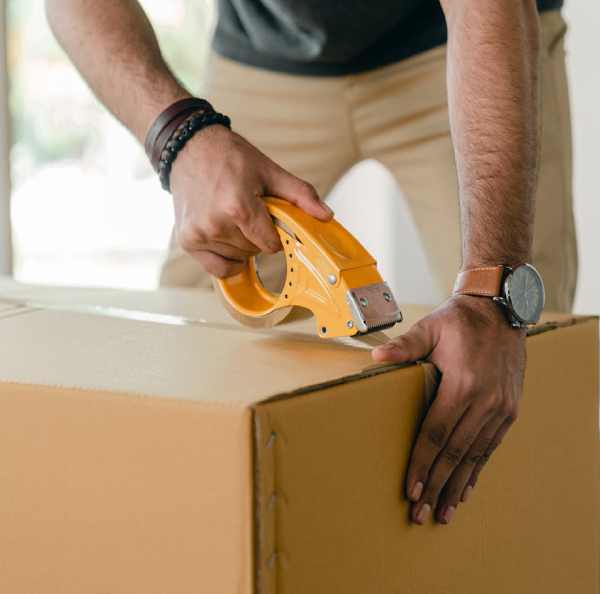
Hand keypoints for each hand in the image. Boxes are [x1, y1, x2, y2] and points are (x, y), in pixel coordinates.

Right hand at [170, 124, 332, 276]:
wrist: (189, 147)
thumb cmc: (230, 157)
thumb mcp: (270, 171)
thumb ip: (301, 196)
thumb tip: (327, 216)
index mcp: (238, 206)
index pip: (271, 245)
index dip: (275, 233)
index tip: (268, 217)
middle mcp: (215, 224)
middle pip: (254, 251)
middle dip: (257, 236)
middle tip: (247, 211)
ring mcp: (198, 234)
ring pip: (238, 259)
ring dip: (241, 245)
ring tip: (231, 216)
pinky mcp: (187, 241)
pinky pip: (217, 269)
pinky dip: (226, 259)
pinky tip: (225, 238)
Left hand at [372, 295, 525, 524]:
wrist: (501, 310)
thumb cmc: (460, 320)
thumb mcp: (431, 327)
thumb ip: (405, 345)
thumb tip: (376, 358)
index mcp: (463, 384)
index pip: (436, 434)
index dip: (422, 464)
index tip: (411, 489)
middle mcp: (485, 401)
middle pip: (455, 453)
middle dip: (437, 485)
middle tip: (421, 514)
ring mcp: (501, 408)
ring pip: (475, 455)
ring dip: (458, 485)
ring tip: (443, 512)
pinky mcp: (509, 410)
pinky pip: (491, 447)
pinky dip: (477, 469)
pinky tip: (466, 488)